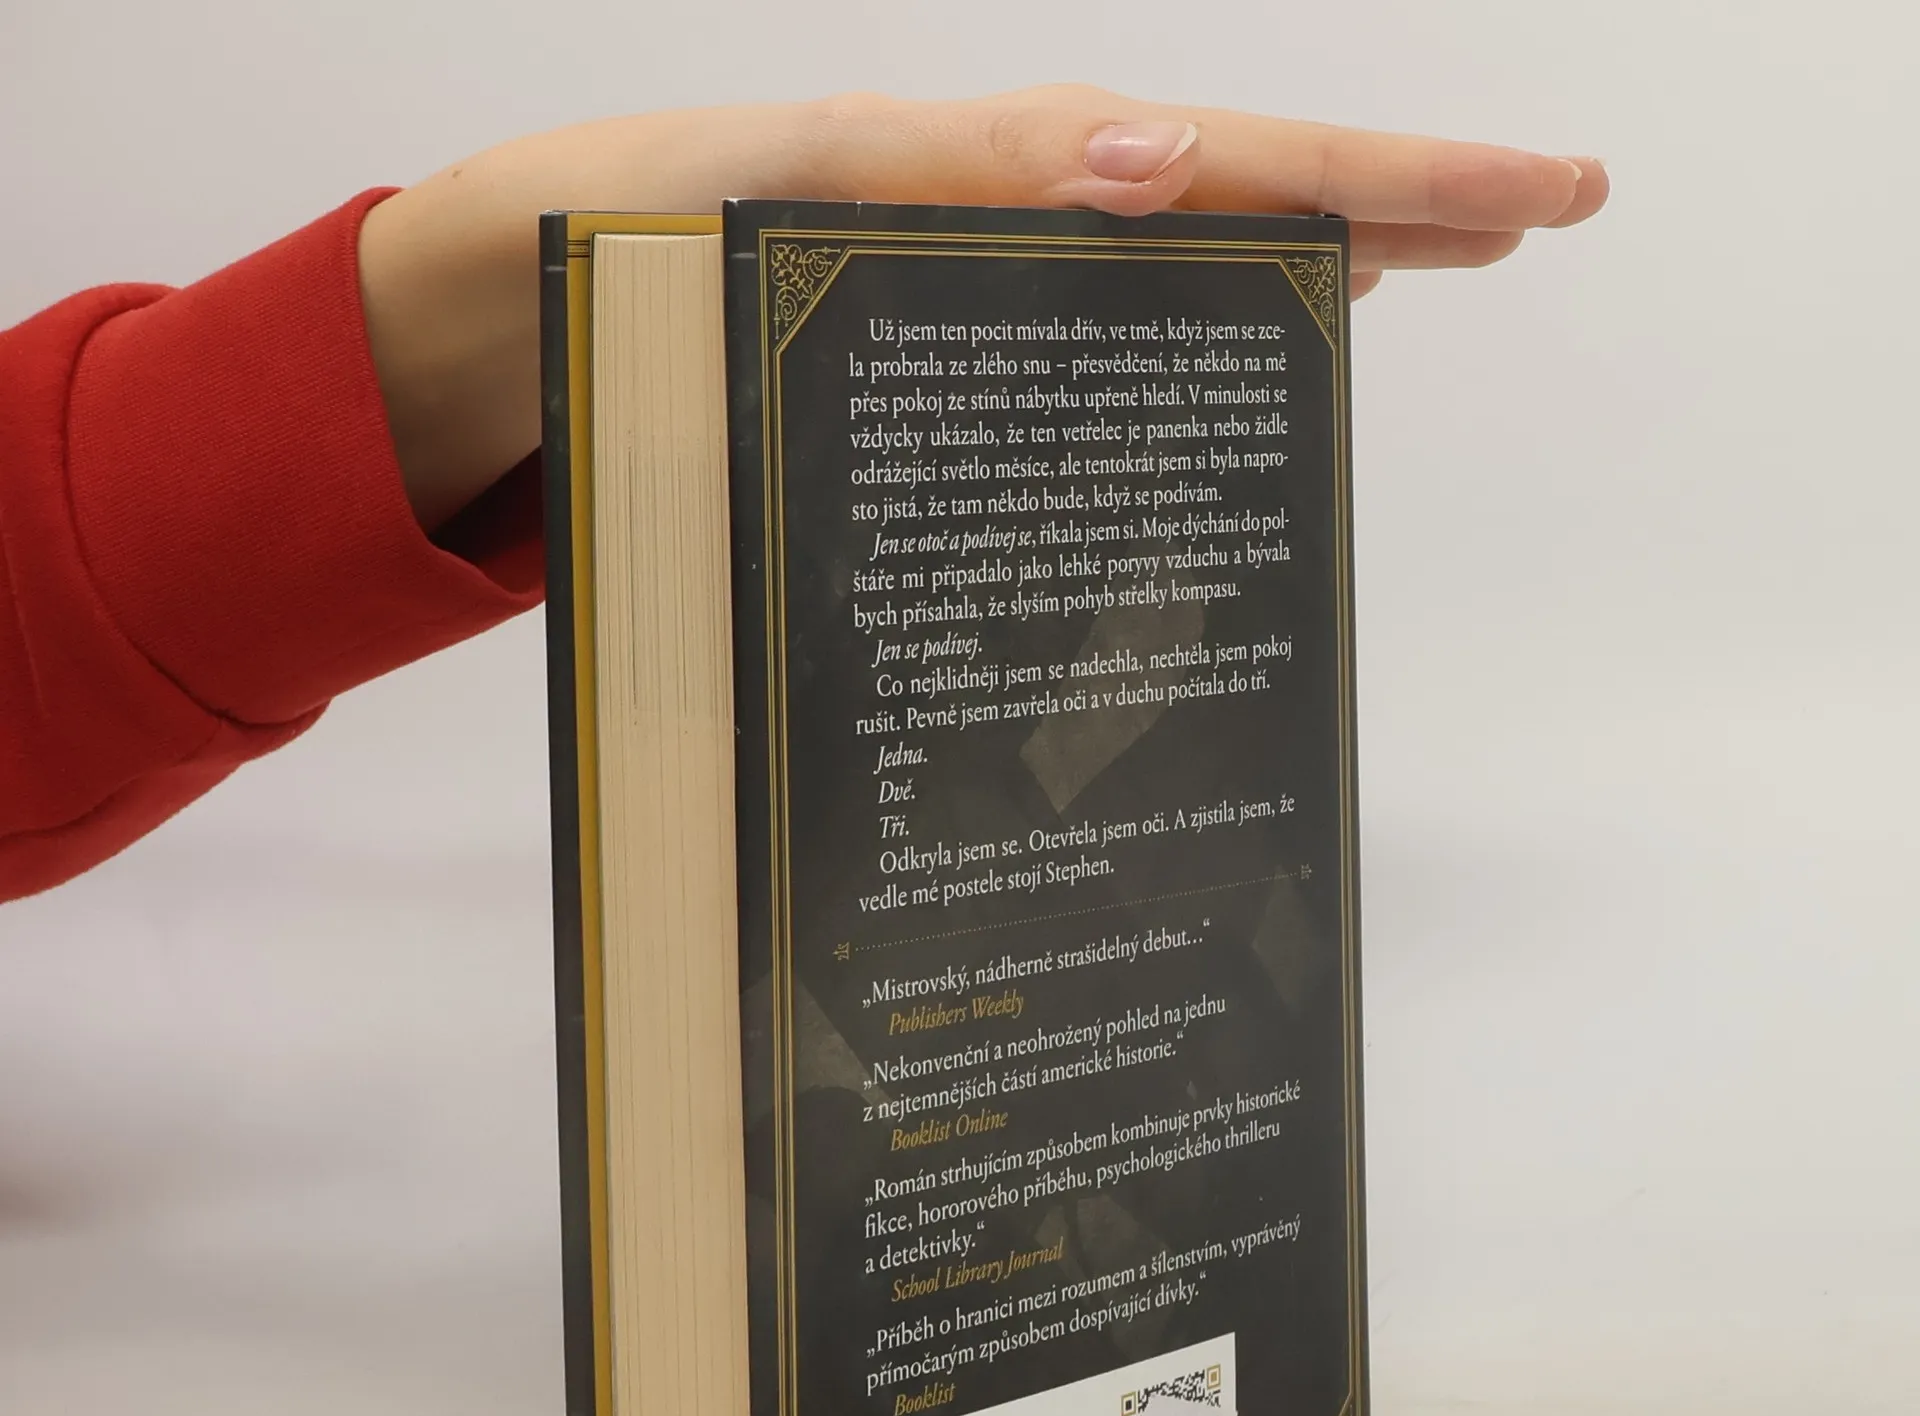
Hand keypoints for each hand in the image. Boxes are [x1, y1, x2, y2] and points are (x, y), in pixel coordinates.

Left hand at [360, 87, 1607, 532]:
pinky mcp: (946, 348)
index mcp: (993, 171)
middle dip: (1396, 197)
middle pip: (1240, 196)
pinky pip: (1103, 328)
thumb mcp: (777, 187)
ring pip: (1187, 260)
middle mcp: (1009, 219)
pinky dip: (1199, 324)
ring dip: (1318, 256)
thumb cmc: (624, 244)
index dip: (1390, 177)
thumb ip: (953, 173)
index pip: (1235, 160)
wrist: (516, 314)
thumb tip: (1161, 164)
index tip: (1533, 195)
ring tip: (1436, 263)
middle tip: (1541, 214)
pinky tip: (1252, 340)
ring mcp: (988, 283)